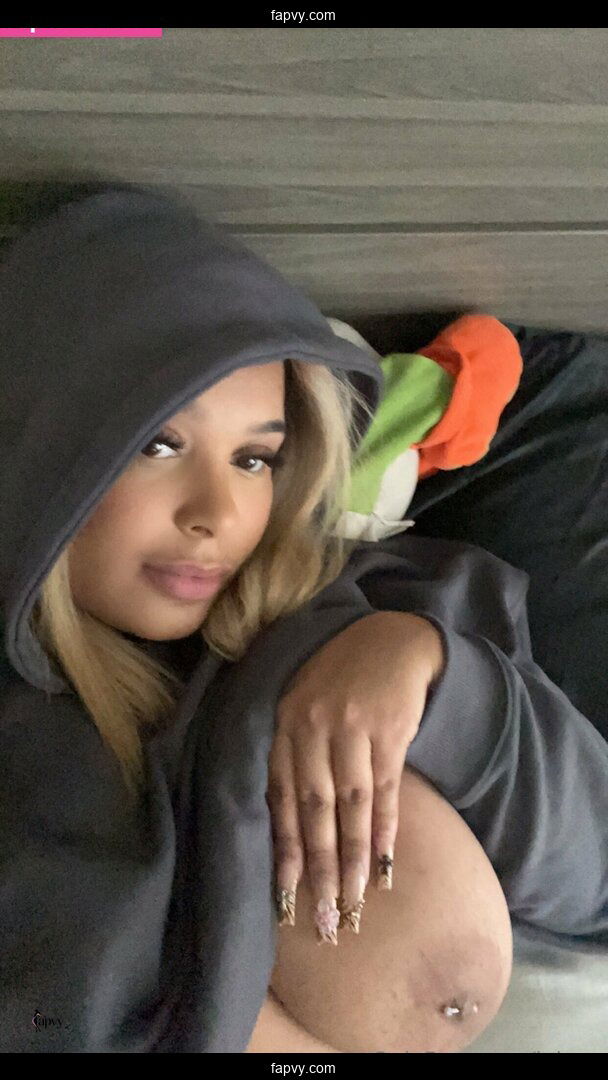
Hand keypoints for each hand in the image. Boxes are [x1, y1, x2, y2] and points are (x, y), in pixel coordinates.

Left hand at [267, 611, 444, 943]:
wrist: (390, 640)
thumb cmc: (340, 678)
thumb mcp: (302, 704)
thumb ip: (290, 753)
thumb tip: (283, 821)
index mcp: (285, 726)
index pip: (281, 800)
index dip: (285, 852)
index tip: (286, 899)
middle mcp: (313, 727)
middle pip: (316, 811)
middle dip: (319, 870)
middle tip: (324, 919)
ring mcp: (352, 728)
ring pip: (351, 807)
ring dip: (352, 861)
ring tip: (354, 905)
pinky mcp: (389, 729)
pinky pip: (386, 790)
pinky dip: (385, 830)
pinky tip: (383, 865)